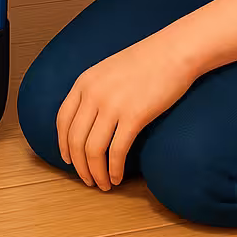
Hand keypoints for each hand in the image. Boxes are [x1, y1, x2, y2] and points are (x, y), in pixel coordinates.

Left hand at [56, 34, 198, 189]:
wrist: (173, 51)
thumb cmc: (146, 61)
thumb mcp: (108, 70)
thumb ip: (94, 91)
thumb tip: (89, 119)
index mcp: (84, 82)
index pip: (63, 121)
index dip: (63, 145)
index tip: (69, 160)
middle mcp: (93, 94)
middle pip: (75, 140)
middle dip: (79, 166)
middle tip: (88, 180)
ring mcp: (112, 105)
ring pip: (93, 149)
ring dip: (95, 172)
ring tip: (102, 184)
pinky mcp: (134, 116)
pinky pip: (116, 151)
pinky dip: (113, 169)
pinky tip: (117, 177)